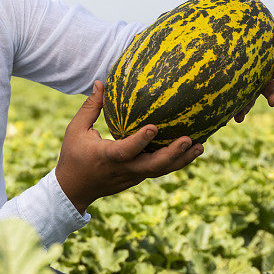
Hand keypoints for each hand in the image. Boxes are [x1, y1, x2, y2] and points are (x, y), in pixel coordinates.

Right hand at [55, 81, 202, 214]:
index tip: (154, 127)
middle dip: (172, 154)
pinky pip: (159, 170)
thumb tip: (101, 83)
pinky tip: (191, 150)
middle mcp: (123, 169)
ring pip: (160, 171)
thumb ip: (91, 108)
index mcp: (106, 157)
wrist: (74, 191)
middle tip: (188, 140)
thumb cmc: (74, 156)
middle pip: (152, 167)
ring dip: (181, 160)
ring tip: (200, 146)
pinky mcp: (138, 178)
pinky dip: (176, 162)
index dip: (140, 141)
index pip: (126, 151)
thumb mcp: (76, 130)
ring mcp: (133, 176)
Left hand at [214, 0, 273, 122]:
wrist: (209, 61)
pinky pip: (248, 106)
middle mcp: (271, 67)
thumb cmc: (226, 38)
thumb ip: (228, 6)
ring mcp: (261, 85)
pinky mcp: (246, 99)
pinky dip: (244, 110)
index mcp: (270, 47)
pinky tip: (236, 116)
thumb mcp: (226, 22)